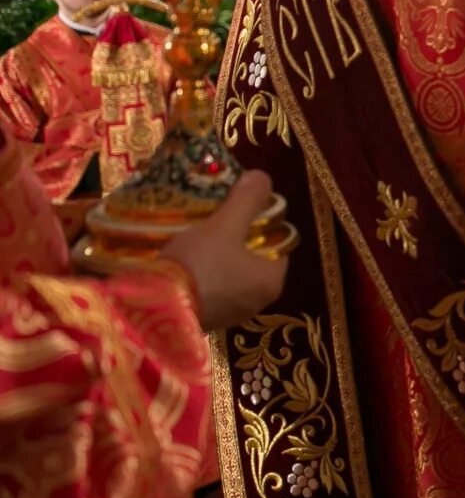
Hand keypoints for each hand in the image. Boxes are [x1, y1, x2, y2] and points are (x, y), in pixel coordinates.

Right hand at [159, 171, 288, 330]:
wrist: (153, 311)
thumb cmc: (199, 265)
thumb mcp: (224, 225)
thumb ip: (247, 200)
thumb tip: (262, 178)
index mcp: (272, 280)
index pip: (278, 243)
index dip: (262, 223)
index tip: (240, 209)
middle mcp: (259, 301)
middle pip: (253, 258)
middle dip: (237, 239)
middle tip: (216, 220)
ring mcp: (232, 314)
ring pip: (231, 273)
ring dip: (217, 256)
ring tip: (197, 236)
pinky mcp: (206, 319)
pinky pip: (211, 289)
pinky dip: (203, 274)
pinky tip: (185, 261)